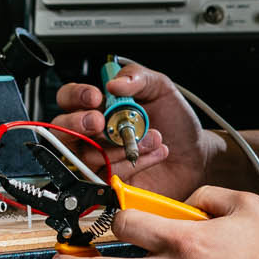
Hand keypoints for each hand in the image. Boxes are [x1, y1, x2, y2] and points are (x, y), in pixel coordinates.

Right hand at [50, 57, 212, 200]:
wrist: (195, 154)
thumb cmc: (175, 121)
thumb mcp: (160, 88)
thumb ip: (137, 77)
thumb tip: (114, 83)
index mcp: (99, 106)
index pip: (69, 98)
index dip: (76, 97)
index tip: (96, 97)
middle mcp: (94, 133)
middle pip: (63, 130)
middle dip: (78, 124)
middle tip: (101, 122)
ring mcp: (101, 159)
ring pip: (88, 155)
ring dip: (120, 145)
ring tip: (152, 136)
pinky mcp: (111, 181)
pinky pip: (108, 175)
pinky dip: (134, 163)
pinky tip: (154, 153)